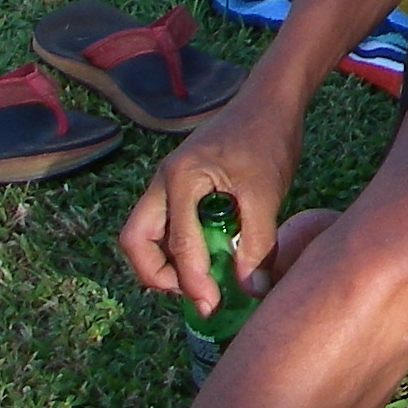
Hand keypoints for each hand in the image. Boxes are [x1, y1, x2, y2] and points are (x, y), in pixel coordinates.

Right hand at [118, 91, 303, 317]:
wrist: (271, 101)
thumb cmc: (269, 139)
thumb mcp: (266, 193)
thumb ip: (257, 243)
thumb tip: (250, 290)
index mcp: (180, 178)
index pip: (177, 243)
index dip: (193, 281)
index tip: (213, 305)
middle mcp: (163, 181)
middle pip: (136, 240)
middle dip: (157, 275)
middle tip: (194, 293)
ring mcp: (167, 183)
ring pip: (146, 235)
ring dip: (165, 263)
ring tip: (201, 280)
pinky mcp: (179, 186)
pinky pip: (165, 225)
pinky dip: (178, 247)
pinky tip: (208, 257)